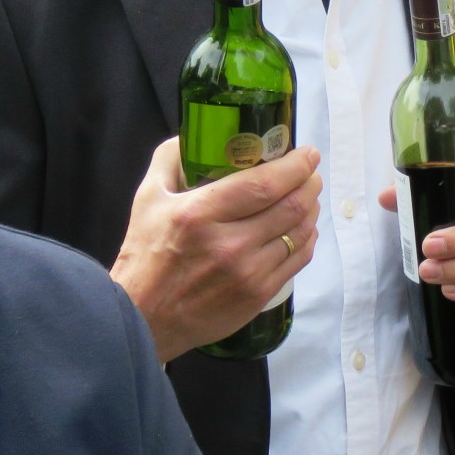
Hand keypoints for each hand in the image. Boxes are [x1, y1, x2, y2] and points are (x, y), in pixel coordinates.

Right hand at [112, 137, 321, 362]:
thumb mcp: (147, 199)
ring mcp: (247, 273)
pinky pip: (297, 260)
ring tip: (309, 197)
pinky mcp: (258, 295)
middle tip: (311, 173)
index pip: (263, 184)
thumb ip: (170, 160)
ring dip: (311, 210)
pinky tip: (303, 229)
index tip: (308, 154)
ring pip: (300, 233)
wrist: (142, 318)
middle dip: (309, 184)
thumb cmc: (145, 255)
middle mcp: (229, 244)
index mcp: (201, 214)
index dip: (295, 166)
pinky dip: (307, 239)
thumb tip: (193, 135)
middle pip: (290, 206)